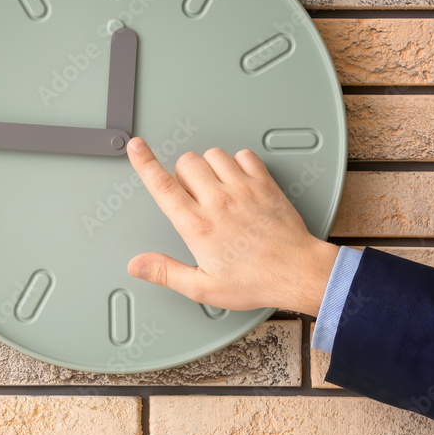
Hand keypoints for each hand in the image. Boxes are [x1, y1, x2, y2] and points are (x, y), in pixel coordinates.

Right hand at [125, 137, 338, 315]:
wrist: (297, 272)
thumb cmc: (255, 280)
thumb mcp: (203, 286)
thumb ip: (166, 272)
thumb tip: (138, 265)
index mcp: (198, 225)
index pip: (162, 186)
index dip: (145, 163)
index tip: (136, 147)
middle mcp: (218, 201)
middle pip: (186, 162)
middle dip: (183, 174)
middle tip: (193, 196)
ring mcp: (243, 189)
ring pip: (213, 154)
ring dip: (209, 167)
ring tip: (216, 189)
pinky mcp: (264, 183)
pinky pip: (243, 155)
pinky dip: (238, 163)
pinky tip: (238, 182)